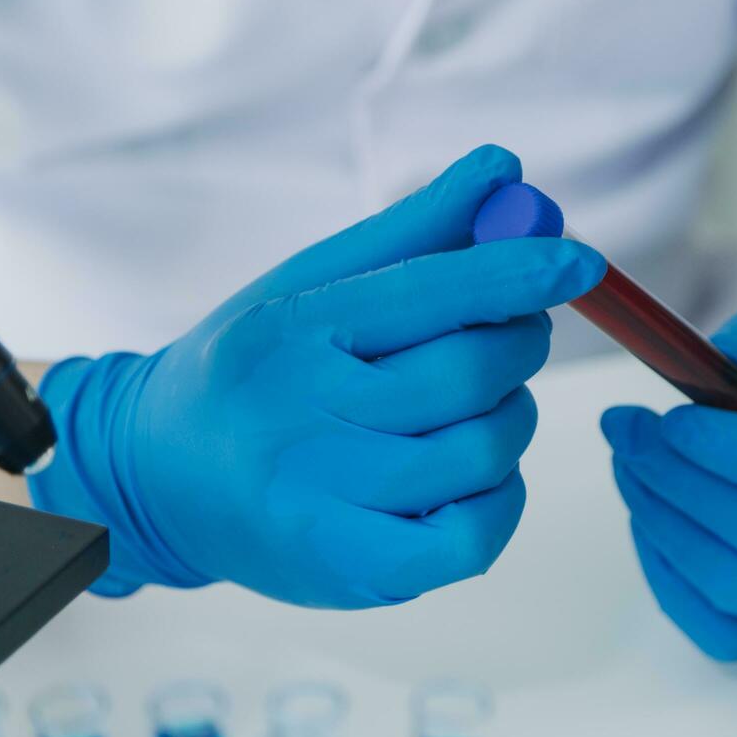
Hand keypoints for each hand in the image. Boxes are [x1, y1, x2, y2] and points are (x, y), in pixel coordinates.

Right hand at [31, 145, 605, 606]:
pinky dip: (502, 499)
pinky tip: (479, 474)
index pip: (425, 292)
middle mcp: (301, 415)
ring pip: (480, 452)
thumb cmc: (256, 367)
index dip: (515, 272)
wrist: (158, 476)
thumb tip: (504, 167)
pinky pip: (470, 539)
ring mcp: (321, 500)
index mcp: (294, 330)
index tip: (579, 260)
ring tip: (483, 406)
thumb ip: (413, 231)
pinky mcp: (346, 568)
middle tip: (516, 332)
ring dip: (511, 419)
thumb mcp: (312, 284)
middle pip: (466, 375)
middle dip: (519, 343)